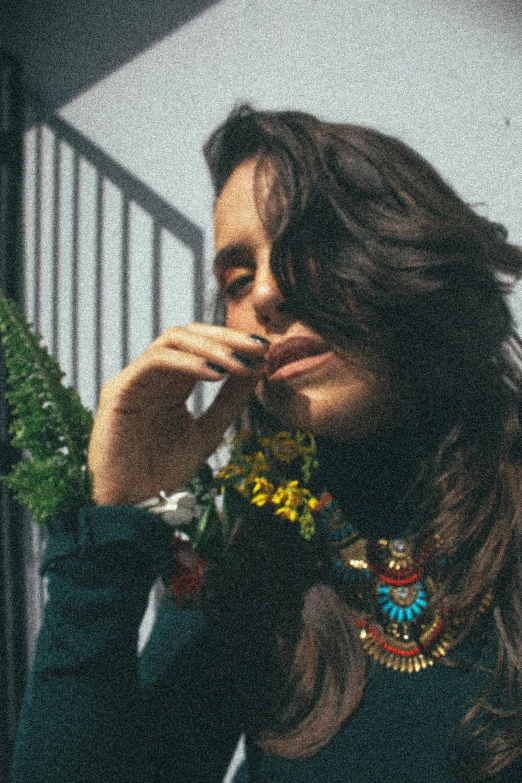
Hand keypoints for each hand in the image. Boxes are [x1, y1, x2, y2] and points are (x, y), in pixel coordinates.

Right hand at [88, 324, 268, 504]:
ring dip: (211, 348)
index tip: (266, 352)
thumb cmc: (165, 472)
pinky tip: (215, 375)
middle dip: (227, 338)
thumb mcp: (208, 431)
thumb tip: (257, 368)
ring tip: (239, 364)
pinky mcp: (118, 389)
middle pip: (190, 334)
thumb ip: (229, 401)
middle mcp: (153, 375)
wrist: (133, 504)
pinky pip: (154, 362)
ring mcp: (134, 379)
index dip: (234, 344)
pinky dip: (186, 362)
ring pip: (173, 340)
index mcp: (172, 383)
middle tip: (259, 347)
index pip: (203, 346)